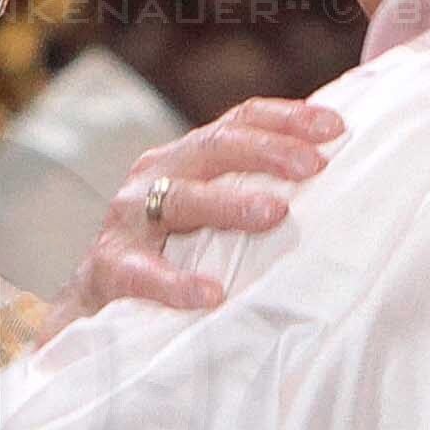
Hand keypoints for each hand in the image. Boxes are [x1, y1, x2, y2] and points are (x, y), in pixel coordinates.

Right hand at [78, 100, 344, 313]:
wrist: (93, 310)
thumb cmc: (169, 258)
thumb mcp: (210, 217)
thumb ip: (254, 196)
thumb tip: (333, 185)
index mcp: (185, 158)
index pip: (240, 121)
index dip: (288, 118)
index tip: (337, 128)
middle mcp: (154, 176)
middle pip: (214, 147)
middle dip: (267, 151)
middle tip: (314, 165)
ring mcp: (127, 220)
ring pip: (180, 200)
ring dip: (229, 205)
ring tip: (275, 215)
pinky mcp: (108, 268)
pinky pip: (144, 273)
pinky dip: (177, 284)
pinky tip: (212, 294)